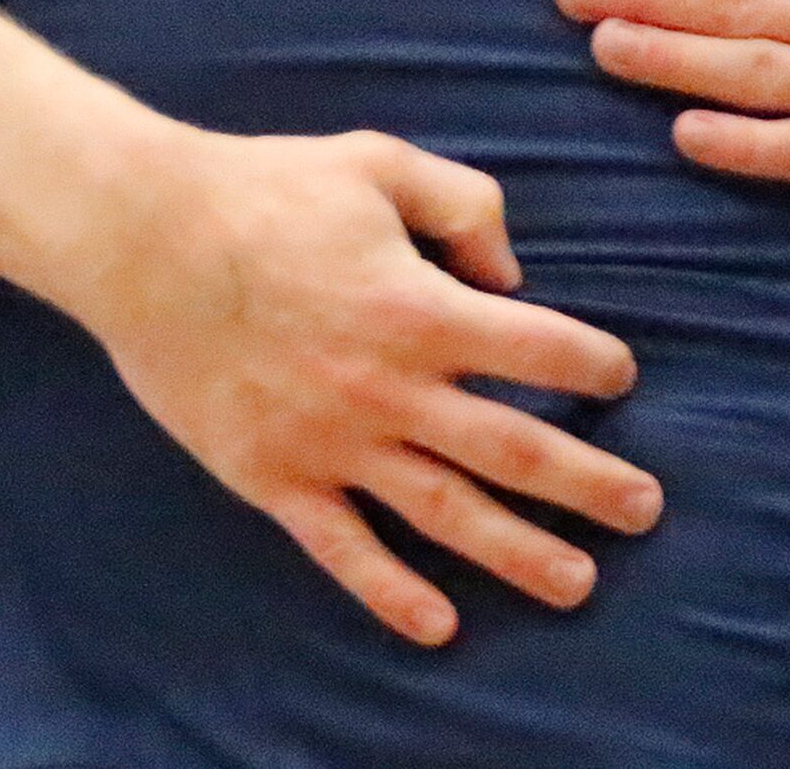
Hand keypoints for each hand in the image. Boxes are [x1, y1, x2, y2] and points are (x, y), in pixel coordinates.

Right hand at [56, 126, 661, 646]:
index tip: (622, 378)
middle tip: (646, 508)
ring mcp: (333, 442)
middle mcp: (390, 388)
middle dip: (590, 482)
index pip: (541, 348)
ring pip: (445, 513)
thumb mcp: (379, 162)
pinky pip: (343, 550)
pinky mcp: (275, 478)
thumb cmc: (264, 189)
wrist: (143, 238)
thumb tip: (511, 274)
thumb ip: (465, 204)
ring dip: (519, 552)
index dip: (595, 364)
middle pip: (515, 449)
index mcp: (422, 308)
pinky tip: (440, 627)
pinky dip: (392, 594)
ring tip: (579, 582)